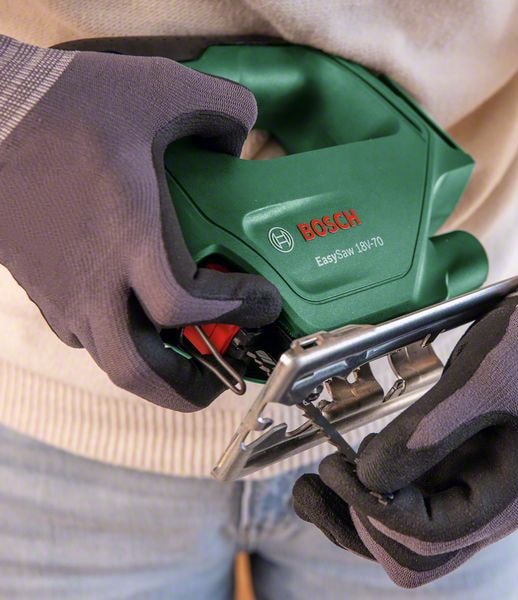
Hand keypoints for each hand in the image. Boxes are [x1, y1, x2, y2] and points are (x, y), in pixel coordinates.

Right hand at [0, 37, 280, 410]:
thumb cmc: (64, 103)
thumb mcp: (162, 87)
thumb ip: (223, 107)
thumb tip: (240, 140)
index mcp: (129, 241)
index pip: (185, 308)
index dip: (232, 313)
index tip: (261, 304)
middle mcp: (93, 280)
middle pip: (136, 371)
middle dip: (183, 391)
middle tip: (216, 382)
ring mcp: (58, 287)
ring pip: (105, 355)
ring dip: (148, 367)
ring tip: (179, 355)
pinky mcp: (35, 281)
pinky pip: (78, 329)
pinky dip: (113, 337)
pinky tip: (129, 312)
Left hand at [293, 218, 517, 585]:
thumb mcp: (480, 385)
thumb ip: (425, 435)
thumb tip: (368, 476)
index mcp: (505, 496)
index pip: (427, 537)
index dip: (375, 510)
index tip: (341, 472)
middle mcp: (485, 502)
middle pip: (412, 551)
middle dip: (358, 523)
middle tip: (320, 482)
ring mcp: (467, 484)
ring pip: (403, 529)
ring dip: (355, 512)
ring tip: (313, 485)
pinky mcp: (451, 462)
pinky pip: (405, 494)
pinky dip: (369, 488)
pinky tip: (345, 465)